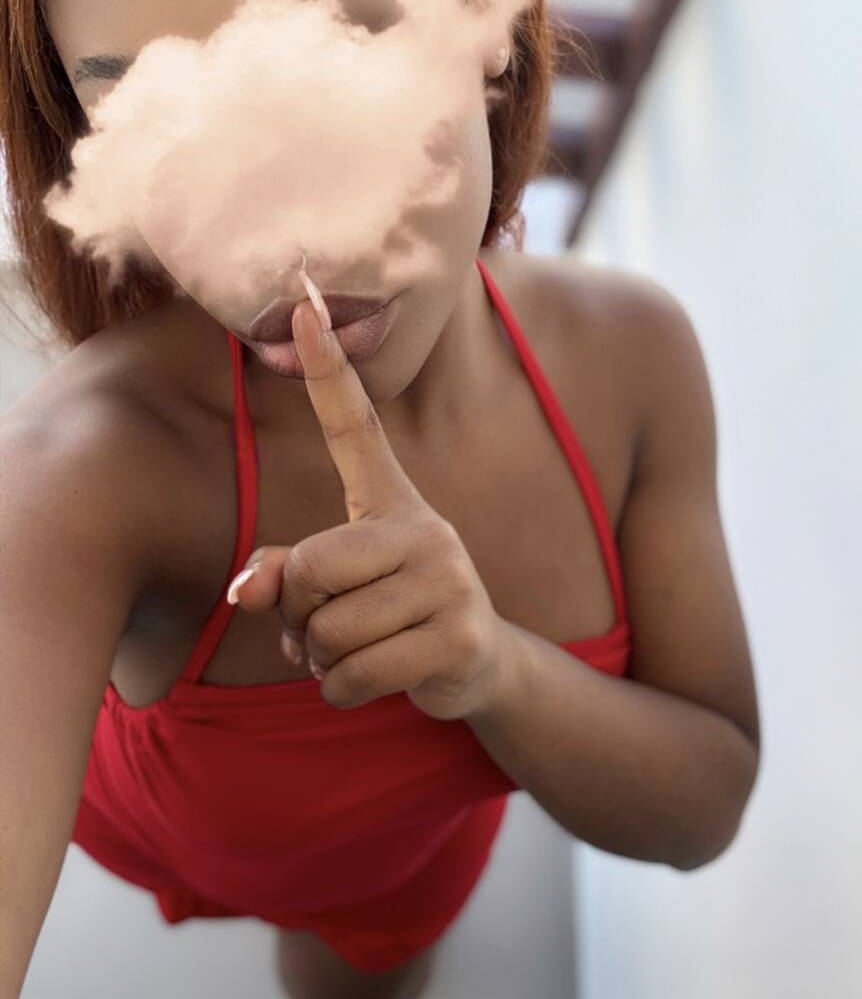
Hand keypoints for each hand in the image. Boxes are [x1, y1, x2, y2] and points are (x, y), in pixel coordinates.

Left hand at [226, 296, 512, 719]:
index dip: (327, 371)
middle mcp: (425, 528)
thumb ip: (283, 576)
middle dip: (296, 616)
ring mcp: (448, 581)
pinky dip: (339, 689)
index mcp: (391, 501)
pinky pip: (353, 672)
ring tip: (350, 652)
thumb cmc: (390, 613)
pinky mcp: (456, 636)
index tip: (303, 308)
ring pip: (328, 630)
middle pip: (309, 569)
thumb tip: (244, 593)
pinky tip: (366, 680)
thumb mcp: (335, 586)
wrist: (480, 664)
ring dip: (319, 658)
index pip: (357, 427)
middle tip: (320, 628)